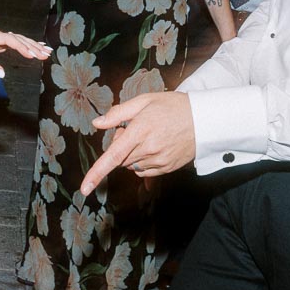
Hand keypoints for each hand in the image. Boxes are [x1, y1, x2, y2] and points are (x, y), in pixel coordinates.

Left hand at [0, 28, 50, 78]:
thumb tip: (2, 74)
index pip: (9, 40)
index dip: (22, 47)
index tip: (33, 55)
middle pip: (17, 38)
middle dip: (33, 46)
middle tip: (46, 54)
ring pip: (18, 40)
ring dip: (32, 45)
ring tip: (47, 52)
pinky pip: (14, 43)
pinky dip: (26, 46)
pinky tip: (35, 48)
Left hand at [80, 92, 194, 194]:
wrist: (205, 119)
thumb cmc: (174, 106)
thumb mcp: (145, 101)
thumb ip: (118, 113)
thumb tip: (98, 123)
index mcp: (139, 131)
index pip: (112, 156)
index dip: (96, 173)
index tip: (84, 189)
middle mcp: (148, 150)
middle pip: (120, 159)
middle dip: (121, 146)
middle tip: (135, 128)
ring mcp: (159, 161)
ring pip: (132, 166)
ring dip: (132, 155)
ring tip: (148, 135)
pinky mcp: (167, 168)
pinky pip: (145, 172)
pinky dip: (143, 162)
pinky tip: (154, 146)